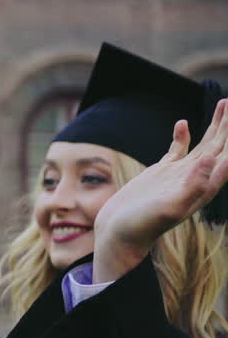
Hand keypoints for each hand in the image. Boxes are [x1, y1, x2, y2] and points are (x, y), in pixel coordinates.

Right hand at [93, 98, 227, 282]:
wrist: (120, 233)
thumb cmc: (143, 226)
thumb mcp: (170, 207)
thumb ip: (193, 185)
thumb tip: (212, 158)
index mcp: (205, 187)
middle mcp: (197, 179)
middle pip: (221, 147)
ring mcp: (180, 174)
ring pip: (204, 145)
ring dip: (215, 125)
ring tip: (223, 104)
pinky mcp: (162, 172)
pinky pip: (178, 149)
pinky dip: (183, 135)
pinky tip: (183, 123)